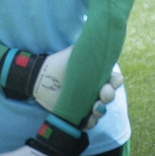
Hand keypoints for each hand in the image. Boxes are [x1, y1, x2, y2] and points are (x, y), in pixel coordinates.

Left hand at [0, 47, 121, 128]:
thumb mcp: (75, 53)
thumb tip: (100, 32)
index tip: (110, 82)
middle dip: (108, 96)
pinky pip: (88, 123)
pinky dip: (89, 122)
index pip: (114, 80)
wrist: (39, 76)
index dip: (115, 82)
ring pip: (100, 111)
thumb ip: (89, 46)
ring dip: (100, 111)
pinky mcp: (76, 115)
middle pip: (109, 97)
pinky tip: (87, 119)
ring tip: (94, 108)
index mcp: (97, 76)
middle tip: (102, 94)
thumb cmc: (58, 62)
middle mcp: (94, 91)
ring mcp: (86, 104)